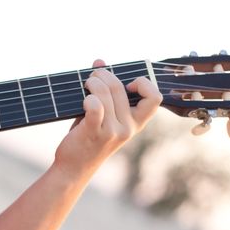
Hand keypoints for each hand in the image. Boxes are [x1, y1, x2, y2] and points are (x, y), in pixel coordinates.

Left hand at [53, 59, 161, 179]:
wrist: (74, 168)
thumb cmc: (88, 138)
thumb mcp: (103, 115)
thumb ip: (105, 90)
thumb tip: (100, 62)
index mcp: (135, 123)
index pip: (155, 98)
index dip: (144, 84)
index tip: (127, 84)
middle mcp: (128, 128)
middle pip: (121, 88)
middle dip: (104, 75)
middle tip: (93, 77)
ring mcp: (112, 131)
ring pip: (106, 93)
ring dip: (93, 82)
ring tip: (85, 84)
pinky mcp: (94, 132)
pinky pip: (95, 106)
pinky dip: (88, 97)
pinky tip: (82, 99)